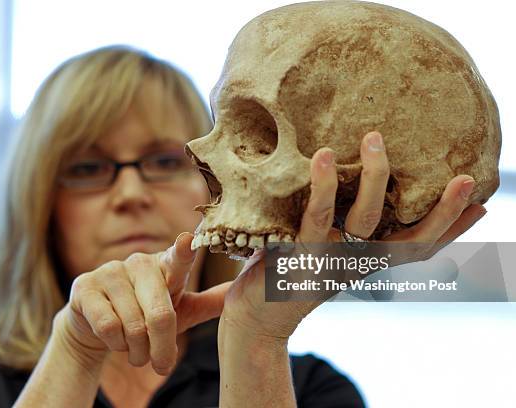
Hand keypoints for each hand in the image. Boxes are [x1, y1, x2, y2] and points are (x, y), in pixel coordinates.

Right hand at [53, 233, 230, 374]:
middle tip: (161, 365)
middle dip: (162, 348)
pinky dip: (115, 345)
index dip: (184, 249)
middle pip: (161, 314)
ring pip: (133, 326)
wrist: (98, 325)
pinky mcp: (86, 287)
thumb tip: (245, 295)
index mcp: (166, 265)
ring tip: (137, 351)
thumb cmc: (147, 313)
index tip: (188, 240)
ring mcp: (110, 271)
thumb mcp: (181, 309)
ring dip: (137, 351)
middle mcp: (139, 262)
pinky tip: (114, 340)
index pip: (179, 257)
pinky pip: (108, 328)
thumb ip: (209, 302)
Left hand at [220, 131, 486, 340]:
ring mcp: (330, 260)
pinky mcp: (299, 257)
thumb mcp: (316, 251)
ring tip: (375, 138)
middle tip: (467, 178)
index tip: (482, 203)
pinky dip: (323, 187)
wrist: (253, 322)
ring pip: (366, 220)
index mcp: (364, 261)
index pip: (417, 246)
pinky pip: (316, 218)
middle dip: (442, 212)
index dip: (451, 228)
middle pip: (410, 240)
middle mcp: (355, 263)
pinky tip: (324, 156)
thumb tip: (335, 186)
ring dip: (376, 178)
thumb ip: (331, 226)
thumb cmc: (284, 279)